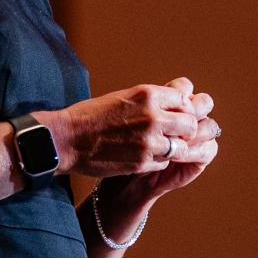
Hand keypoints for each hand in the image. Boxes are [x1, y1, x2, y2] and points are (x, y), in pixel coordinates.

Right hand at [53, 77, 218, 179]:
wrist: (68, 138)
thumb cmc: (93, 115)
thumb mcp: (125, 96)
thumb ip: (152, 100)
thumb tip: (178, 102)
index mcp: (148, 94)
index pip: (184, 101)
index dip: (183, 110)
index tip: (177, 115)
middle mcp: (153, 116)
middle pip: (190, 124)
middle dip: (185, 130)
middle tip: (176, 134)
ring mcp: (148, 141)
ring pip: (180, 147)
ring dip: (173, 148)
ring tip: (161, 147)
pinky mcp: (141, 162)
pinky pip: (164, 162)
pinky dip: (159, 161)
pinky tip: (145, 156)